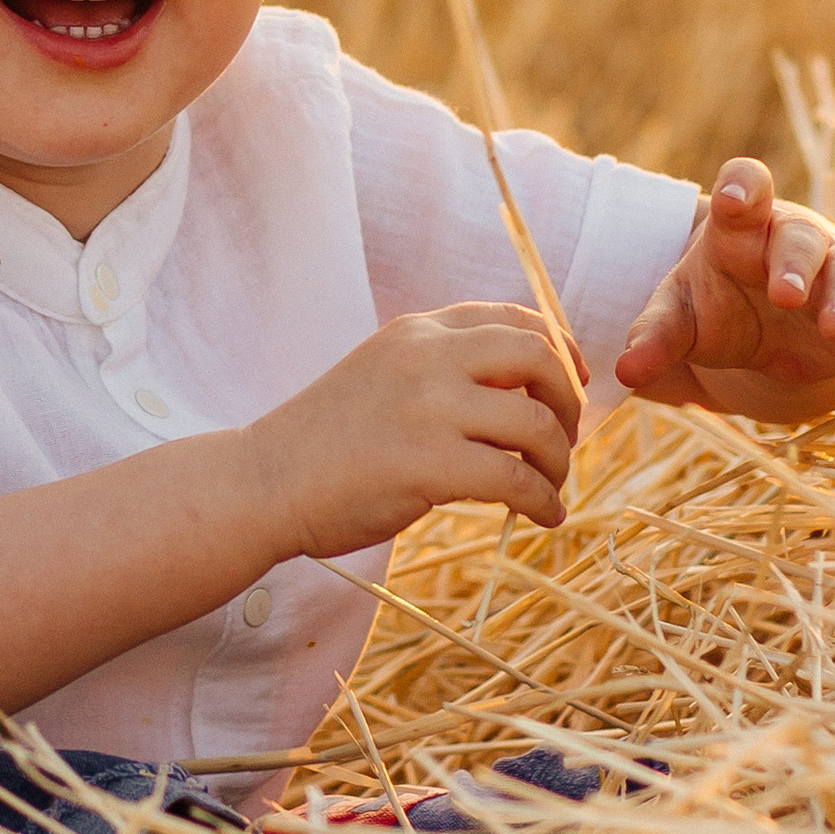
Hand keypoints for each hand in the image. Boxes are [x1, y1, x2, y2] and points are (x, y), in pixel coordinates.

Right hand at [246, 304, 587, 554]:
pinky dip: (543, 500)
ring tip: (550, 486)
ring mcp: (429, 407)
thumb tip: (526, 391)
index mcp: (419, 330)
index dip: (559, 351)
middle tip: (564, 441)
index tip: (569, 386)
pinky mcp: (429, 463)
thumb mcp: (385, 373)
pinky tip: (540, 515)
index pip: (517, 318)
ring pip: (537, 423)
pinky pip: (517, 479)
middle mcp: (428, 356)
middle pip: (539, 358)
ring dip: (559, 460)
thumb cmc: (326, 440)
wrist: (265, 481)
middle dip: (567, 402)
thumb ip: (444, 368)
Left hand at [616, 159, 834, 418]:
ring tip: (832, 329)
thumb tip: (624, 371)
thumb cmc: (718, 309)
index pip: (746, 187)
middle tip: (784, 294)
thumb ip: (655, 336)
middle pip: (799, 237)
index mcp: (740, 228)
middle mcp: (791, 241)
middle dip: (794, 262)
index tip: (732, 199)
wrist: (768, 338)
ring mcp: (834, 270)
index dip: (743, 187)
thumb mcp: (681, 319)